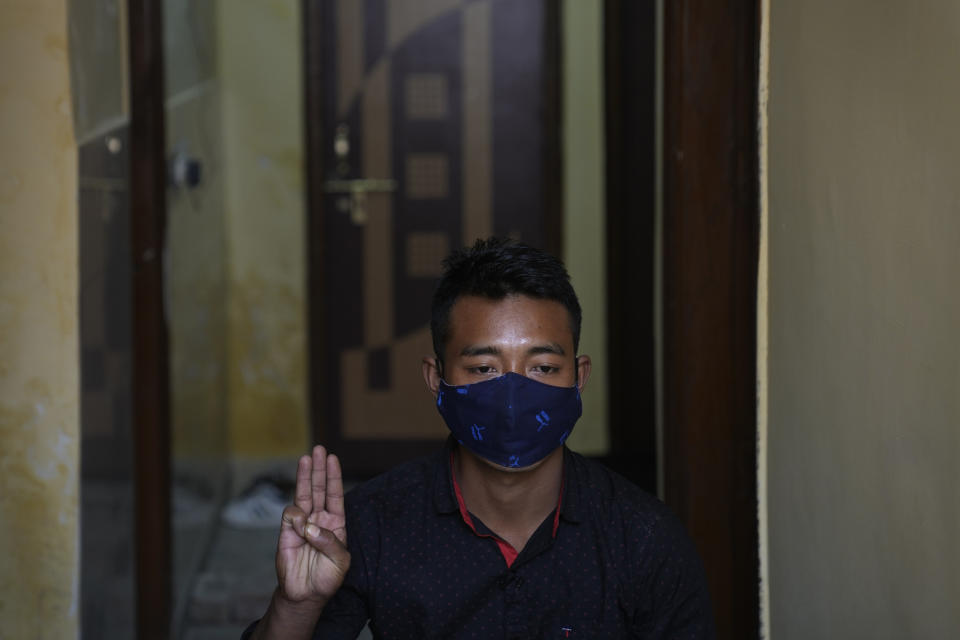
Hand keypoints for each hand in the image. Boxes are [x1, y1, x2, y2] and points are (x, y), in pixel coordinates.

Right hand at [275, 445, 349, 606]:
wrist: (305, 595)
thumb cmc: (326, 578)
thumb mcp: (340, 562)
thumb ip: (330, 542)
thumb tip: (310, 526)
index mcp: (335, 523)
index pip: (335, 495)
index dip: (333, 477)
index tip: (333, 458)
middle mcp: (318, 519)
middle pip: (318, 489)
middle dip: (319, 469)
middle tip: (318, 449)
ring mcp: (302, 524)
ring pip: (302, 495)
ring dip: (304, 477)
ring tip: (306, 458)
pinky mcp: (286, 532)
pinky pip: (289, 516)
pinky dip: (295, 517)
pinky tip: (301, 526)